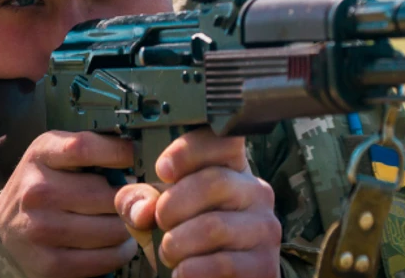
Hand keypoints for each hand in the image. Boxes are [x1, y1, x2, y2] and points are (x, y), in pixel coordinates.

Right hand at [0, 131, 138, 277]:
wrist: (3, 229)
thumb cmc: (41, 187)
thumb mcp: (55, 155)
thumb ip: (93, 150)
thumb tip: (140, 157)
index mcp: (41, 156)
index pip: (84, 148)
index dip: (120, 152)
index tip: (137, 159)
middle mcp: (37, 192)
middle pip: (109, 195)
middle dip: (132, 198)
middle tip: (135, 199)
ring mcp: (42, 230)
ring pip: (114, 229)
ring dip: (129, 227)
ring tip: (124, 220)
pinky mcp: (50, 264)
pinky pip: (105, 258)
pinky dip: (119, 251)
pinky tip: (114, 242)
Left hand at [116, 128, 281, 277]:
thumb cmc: (187, 238)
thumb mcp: (158, 211)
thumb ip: (139, 201)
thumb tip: (142, 209)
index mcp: (232, 168)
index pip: (223, 139)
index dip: (189, 150)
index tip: (163, 170)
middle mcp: (256, 192)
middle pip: (213, 182)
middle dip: (172, 207)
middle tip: (161, 224)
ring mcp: (264, 228)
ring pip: (212, 227)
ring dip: (177, 244)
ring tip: (172, 253)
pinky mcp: (264, 264)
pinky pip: (220, 265)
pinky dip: (189, 270)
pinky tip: (184, 271)